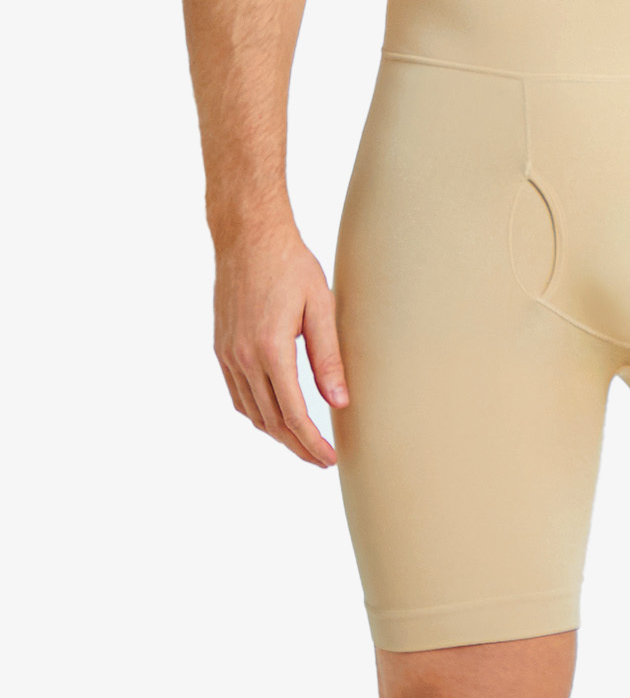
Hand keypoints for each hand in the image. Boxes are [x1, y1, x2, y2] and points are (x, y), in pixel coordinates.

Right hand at [213, 227, 347, 466]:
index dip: (312, 442)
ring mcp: (228, 355)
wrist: (247, 237)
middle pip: (271, 421)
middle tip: (321, 460)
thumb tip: (340, 402)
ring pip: (251, 412)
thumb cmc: (290, 265)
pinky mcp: (221, 348)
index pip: (294, 414)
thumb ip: (329, 357)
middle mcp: (243, 358)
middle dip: (297, 446)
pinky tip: (274, 415)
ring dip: (277, 434)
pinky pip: (237, 394)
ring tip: (302, 443)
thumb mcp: (320, 306)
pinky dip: (256, 413)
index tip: (330, 458)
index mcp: (271, 350)